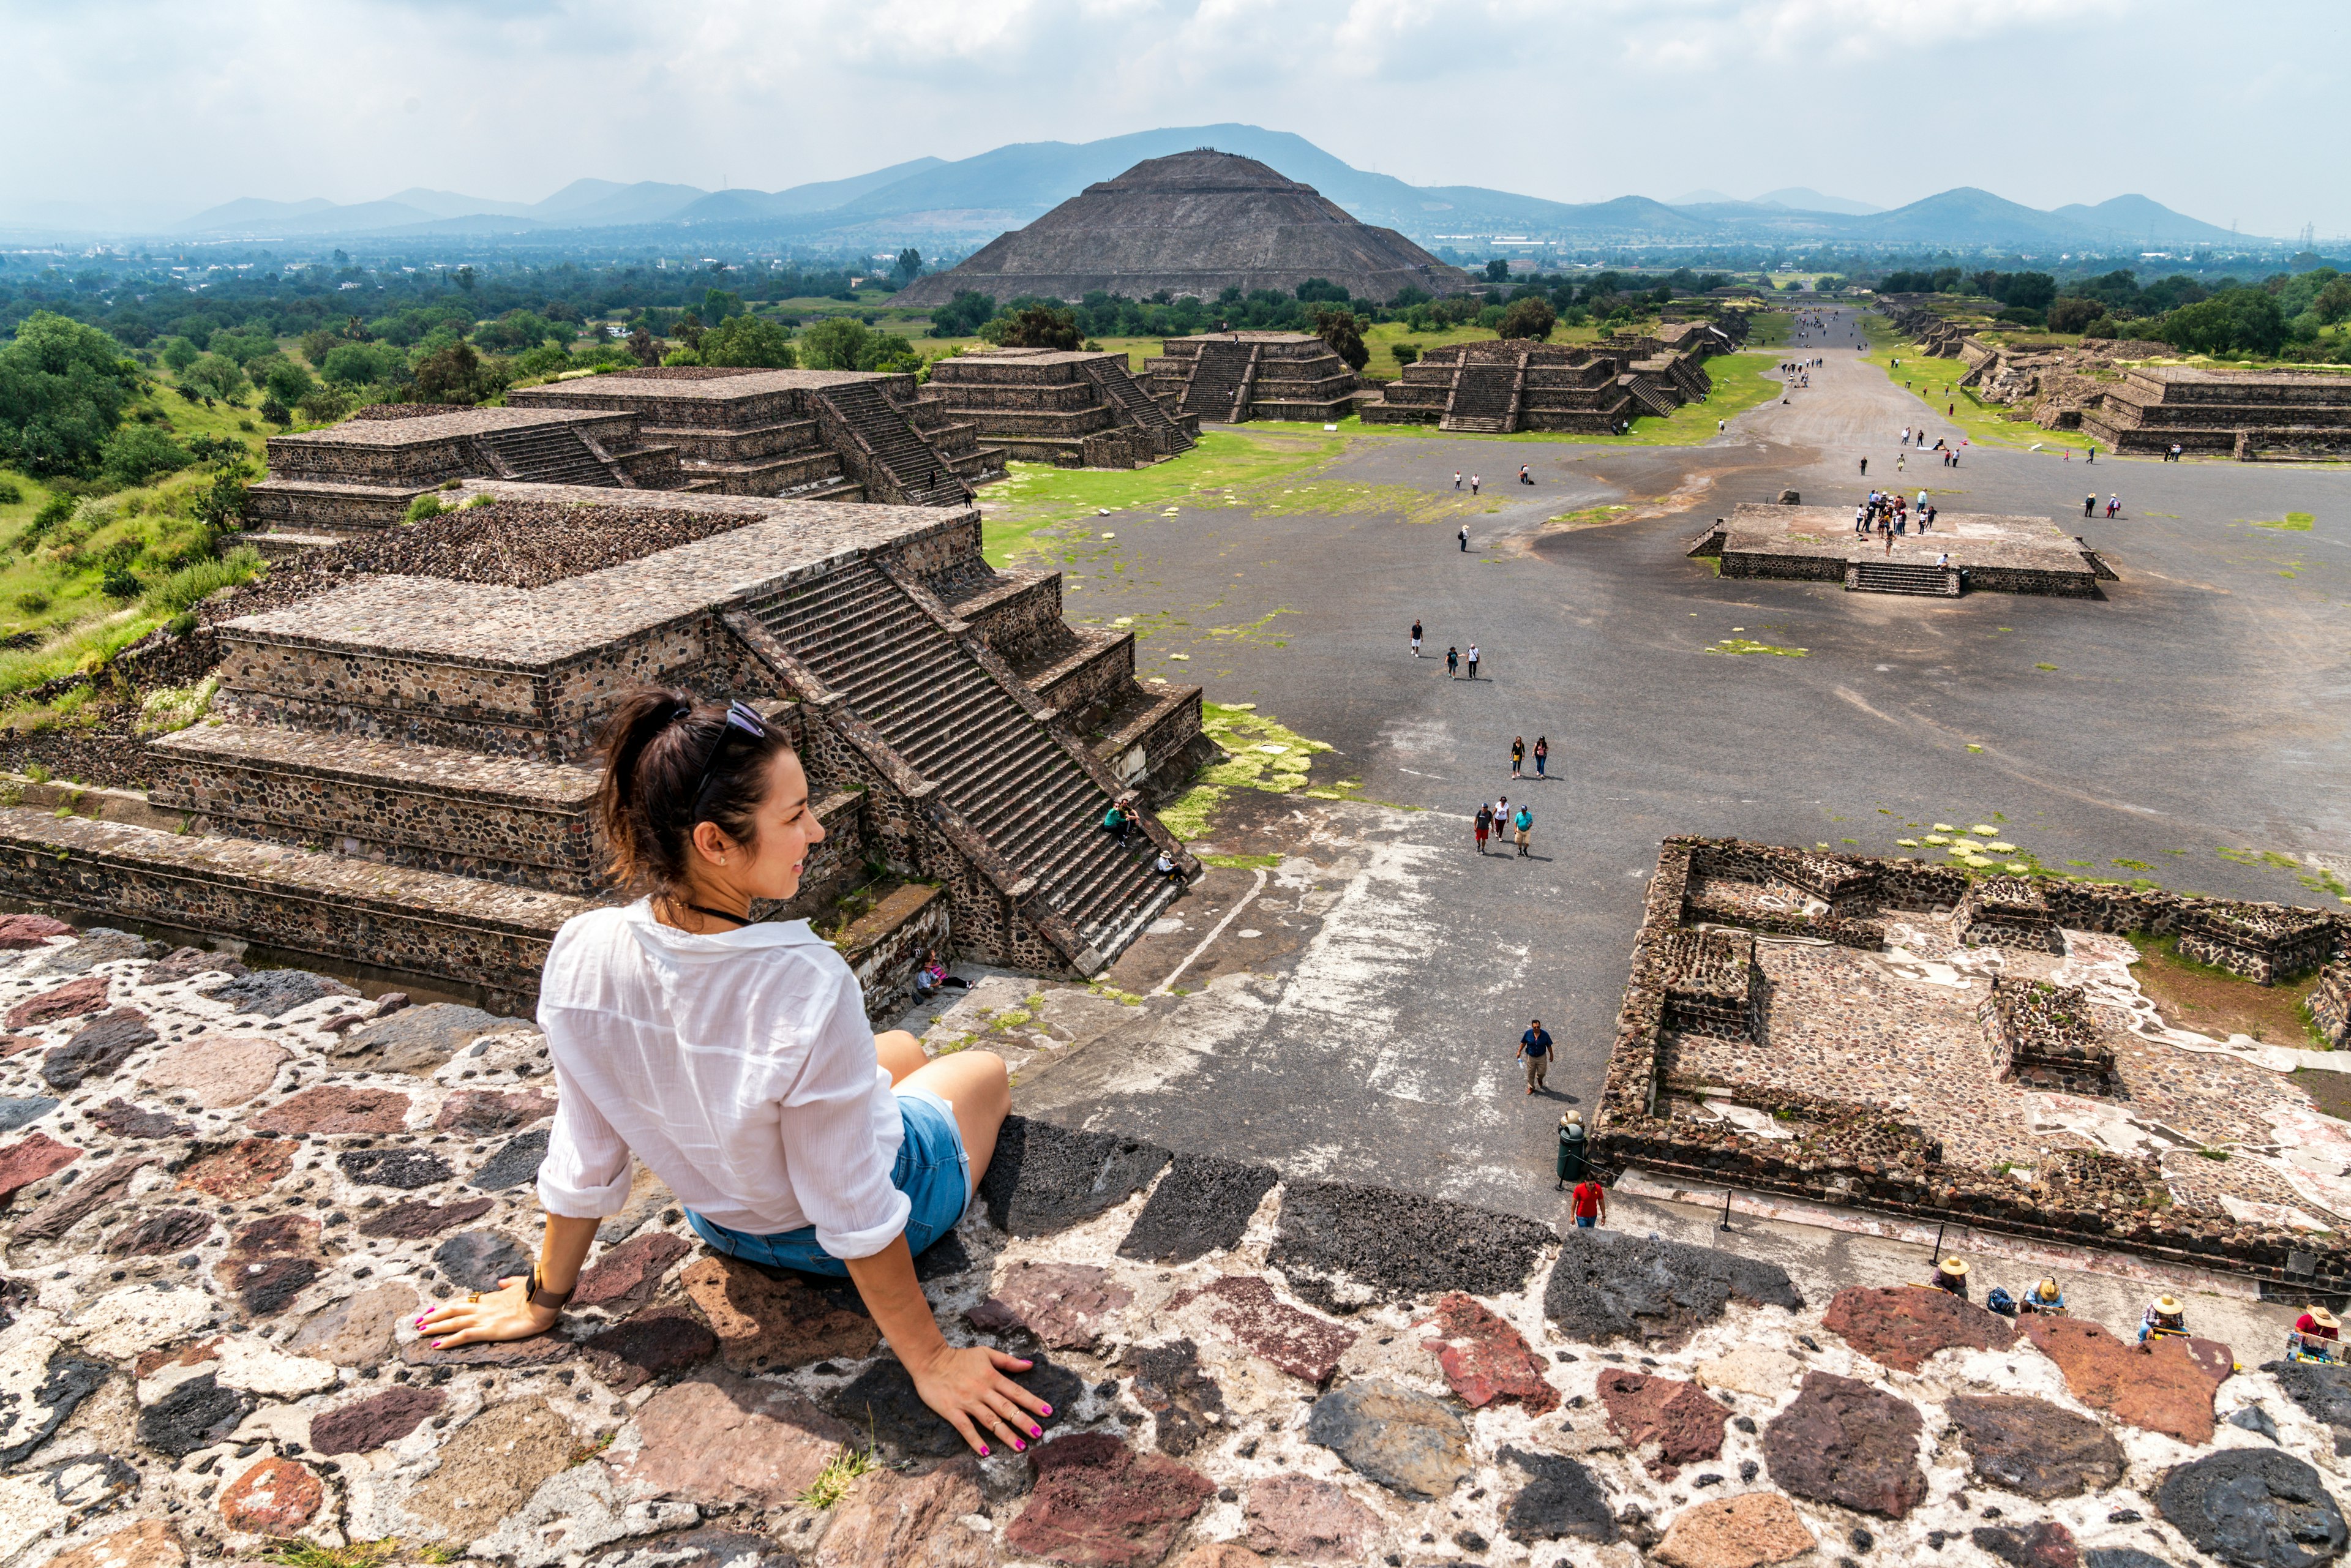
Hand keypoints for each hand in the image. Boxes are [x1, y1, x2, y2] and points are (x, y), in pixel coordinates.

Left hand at [416, 1276, 558, 1348]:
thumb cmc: (535, 1292)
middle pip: (452, 1309)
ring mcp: (483, 1318)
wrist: (542, 1301)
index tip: (433, 1308)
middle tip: (418, 1320)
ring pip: (452, 1321)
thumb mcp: (521, 1284)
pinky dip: (448, 1340)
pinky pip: (462, 1335)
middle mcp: (483, 1307)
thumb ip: (509, 1283)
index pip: (463, 1301)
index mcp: (491, 1298)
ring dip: (434, 1326)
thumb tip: (501, 1282)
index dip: (447, 1305)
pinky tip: (436, 1345)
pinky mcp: (487, 1330)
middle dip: (434, 1315)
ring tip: (420, 1331)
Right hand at [908, 1342, 1050, 1456]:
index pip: (1017, 1392)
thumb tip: (1030, 1365)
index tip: (1048, 1413)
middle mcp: (983, 1391)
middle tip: (1039, 1434)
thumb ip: (1008, 1361)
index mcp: (992, 1377)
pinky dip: (975, 1440)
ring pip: (990, 1421)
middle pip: (1007, 1409)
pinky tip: (985, 1452)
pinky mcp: (952, 1411)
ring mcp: (968, 1402)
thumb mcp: (985, 1354)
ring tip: (1020, 1447)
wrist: (930, 1360)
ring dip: (1006, 1435)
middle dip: (1024, 1422)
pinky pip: (966, 1428)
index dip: (1033, 1402)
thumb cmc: (959, 1357)